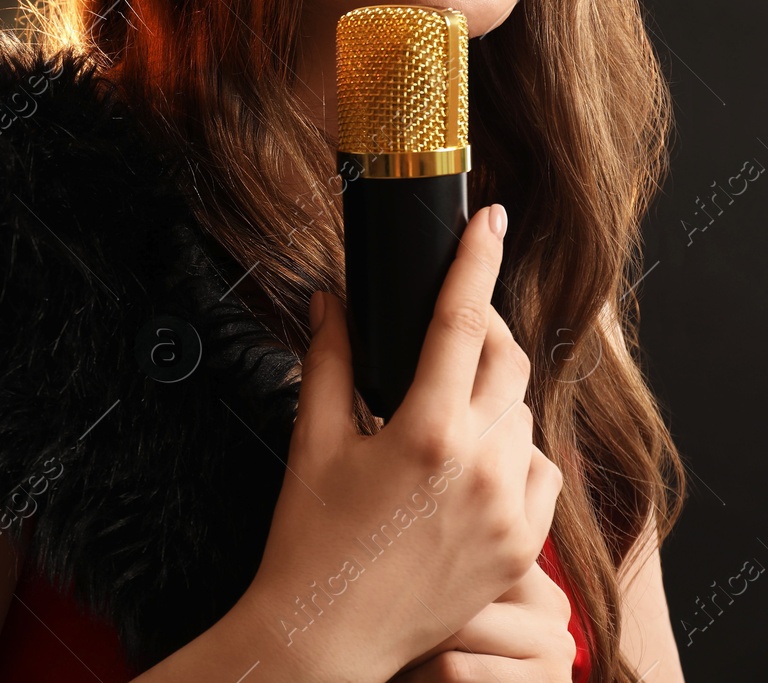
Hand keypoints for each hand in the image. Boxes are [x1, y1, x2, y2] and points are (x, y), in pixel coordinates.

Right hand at [241, 205, 564, 682]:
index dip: (475, 260)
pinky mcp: (522, 546)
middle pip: (507, 360)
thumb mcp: (312, 440)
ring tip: (440, 415)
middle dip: (480, 331)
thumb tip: (333, 300)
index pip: (460, 320)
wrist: (330, 633)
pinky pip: (539, 470)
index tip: (489, 218)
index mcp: (425, 431)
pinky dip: (511, 453)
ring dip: (492, 397)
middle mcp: (479, 466)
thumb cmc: (310, 540)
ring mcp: (509, 510)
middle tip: (444, 333)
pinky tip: (468, 465)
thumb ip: (329, 359)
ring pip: (523, 414)